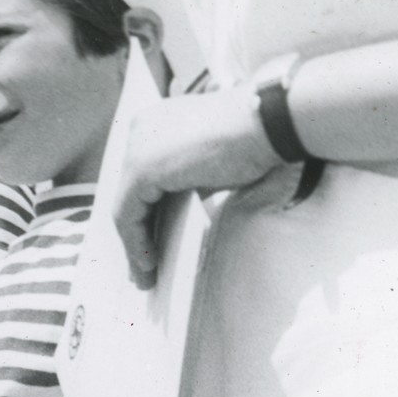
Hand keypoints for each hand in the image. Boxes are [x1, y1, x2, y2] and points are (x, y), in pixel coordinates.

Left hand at [112, 87, 281, 287]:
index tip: (148, 243)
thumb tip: (174, 210)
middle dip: (136, 234)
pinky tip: (149, 263)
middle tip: (142, 267)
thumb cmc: (254, 138)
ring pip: (126, 207)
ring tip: (145, 275)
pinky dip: (137, 242)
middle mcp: (141, 129)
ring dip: (135, 246)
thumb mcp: (208, 162)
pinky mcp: (142, 169)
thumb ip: (185, 179)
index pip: (140, 177)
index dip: (142, 214)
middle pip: (130, 193)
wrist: (271, 122)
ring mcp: (138, 147)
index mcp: (156, 121)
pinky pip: (129, 215)